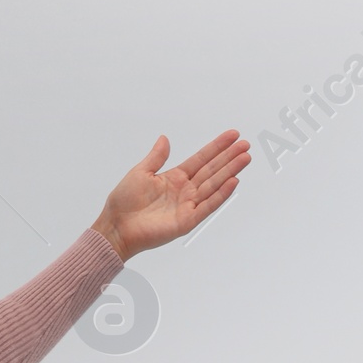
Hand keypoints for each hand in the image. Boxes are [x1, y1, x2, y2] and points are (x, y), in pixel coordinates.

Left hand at [94, 129, 249, 259]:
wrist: (116, 226)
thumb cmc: (124, 202)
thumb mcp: (141, 172)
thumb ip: (156, 157)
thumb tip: (165, 138)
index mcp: (174, 178)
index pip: (201, 159)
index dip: (216, 147)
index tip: (232, 136)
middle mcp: (184, 191)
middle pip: (212, 170)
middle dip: (229, 157)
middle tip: (246, 144)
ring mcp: (187, 205)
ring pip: (213, 185)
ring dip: (230, 171)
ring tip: (245, 158)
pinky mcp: (187, 220)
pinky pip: (207, 206)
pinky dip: (220, 194)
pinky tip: (233, 182)